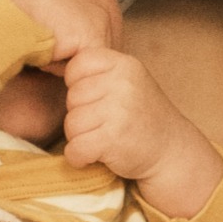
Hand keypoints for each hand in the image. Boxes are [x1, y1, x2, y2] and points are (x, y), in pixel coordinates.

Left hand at [57, 38, 222, 210]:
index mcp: (124, 64)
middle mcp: (122, 83)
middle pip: (71, 98)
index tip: (96, 101)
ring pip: (71, 124)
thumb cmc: (141, 116)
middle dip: (80, 115)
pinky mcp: (113, 139)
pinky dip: (79, 158)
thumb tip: (51, 63)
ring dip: (80, 138)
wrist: (171, 151)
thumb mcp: (127, 82)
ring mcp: (119, 111)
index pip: (77, 65)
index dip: (78, 86)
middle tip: (104, 124)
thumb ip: (98, 73)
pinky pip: (75, 149)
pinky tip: (95, 156)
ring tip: (103, 139)